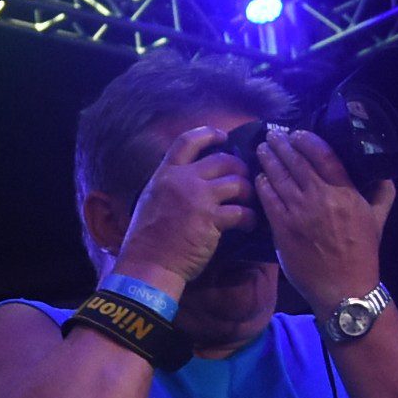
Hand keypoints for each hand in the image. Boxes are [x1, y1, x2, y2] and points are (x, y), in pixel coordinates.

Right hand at [110, 126, 251, 293]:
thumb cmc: (147, 237)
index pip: (188, 141)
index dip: (209, 134)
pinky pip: (241, 212)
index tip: (223, 136)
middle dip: (239, 167)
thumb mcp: (151, 198)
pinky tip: (250, 224)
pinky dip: (250, 217)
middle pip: (222, 160)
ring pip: (237, 183)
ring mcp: (199, 199)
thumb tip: (187, 178)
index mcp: (166, 173)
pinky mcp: (211, 220)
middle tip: (244, 178)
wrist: (149, 262)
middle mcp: (183, 180)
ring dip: (248, 191)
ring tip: (249, 201)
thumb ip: (169, 184)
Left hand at [252, 126, 390, 312]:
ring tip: (262, 149)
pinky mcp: (283, 229)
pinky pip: (269, 199)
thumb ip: (382, 192)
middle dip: (281, 144)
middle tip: (272, 135)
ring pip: (279, 177)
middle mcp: (321, 198)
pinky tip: (259, 177)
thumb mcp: (378, 220)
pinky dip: (263, 185)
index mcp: (345, 193)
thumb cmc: (363, 254)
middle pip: (296, 161)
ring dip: (268, 159)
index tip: (297, 133)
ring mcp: (299, 213)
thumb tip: (383, 172)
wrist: (344, 289)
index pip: (323, 154)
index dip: (307, 139)